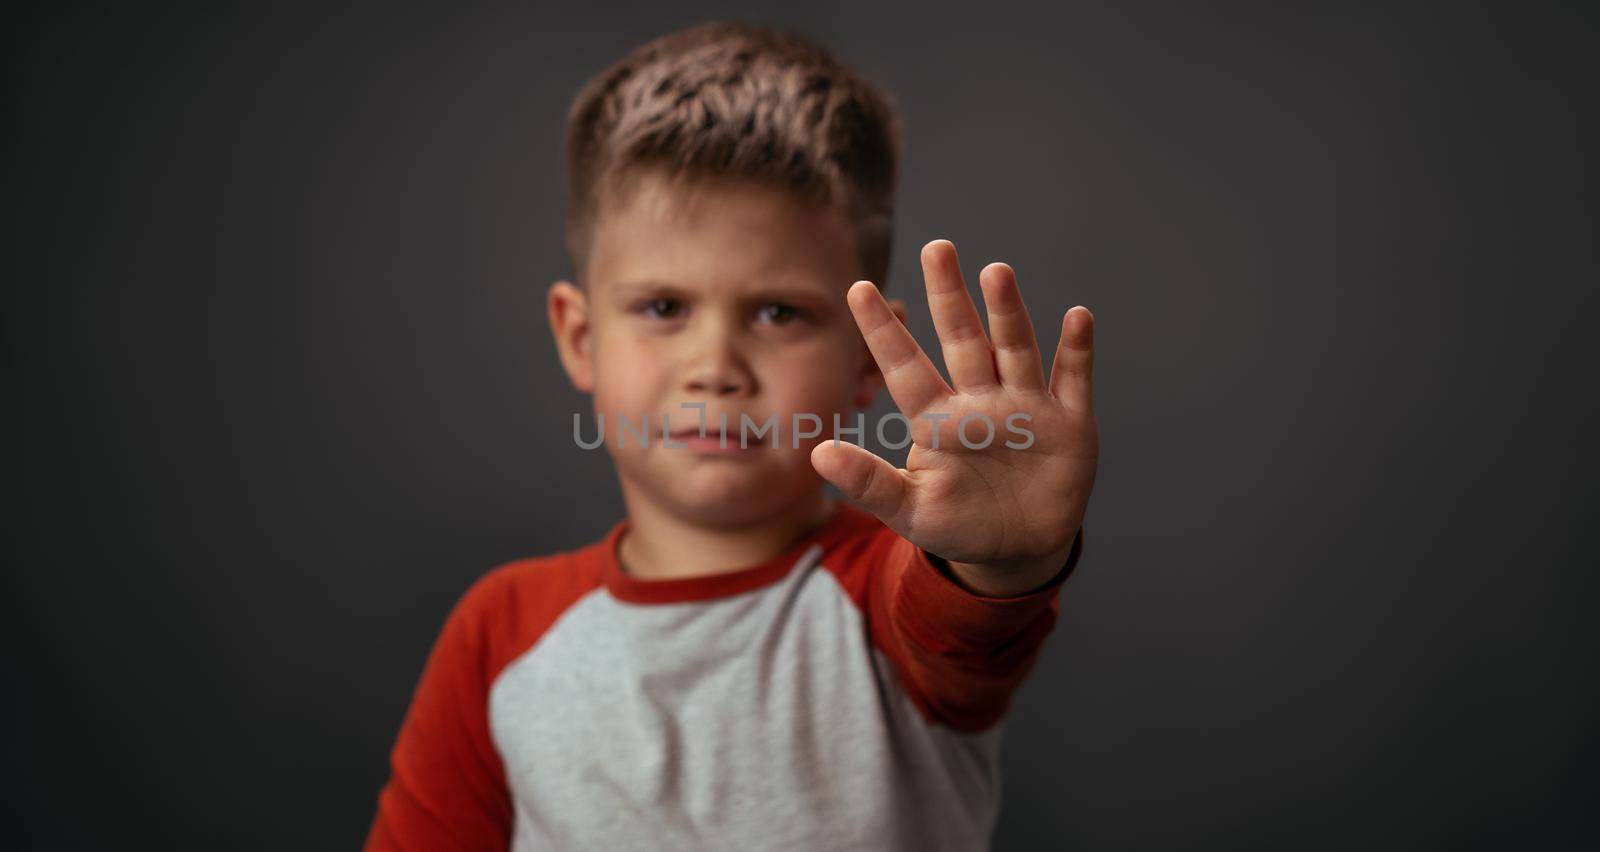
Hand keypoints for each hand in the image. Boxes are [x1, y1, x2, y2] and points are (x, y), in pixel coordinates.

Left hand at [811, 239, 1098, 596]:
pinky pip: (1073, 380)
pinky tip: (1076, 318)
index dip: (882, 331)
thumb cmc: (957, 523)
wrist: (1018, 549)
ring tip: (996, 272)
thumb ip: (868, 483)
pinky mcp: (1069, 424)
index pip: (904, 366)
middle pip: (962, 340)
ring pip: (1014, 350)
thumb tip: (817, 453)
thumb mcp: (909, 510)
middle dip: (949, 297)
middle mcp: (980, 400)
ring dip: (1007, 313)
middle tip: (936, 248)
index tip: (858, 289)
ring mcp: (1026, 407)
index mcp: (937, 419)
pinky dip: (1077, 351)